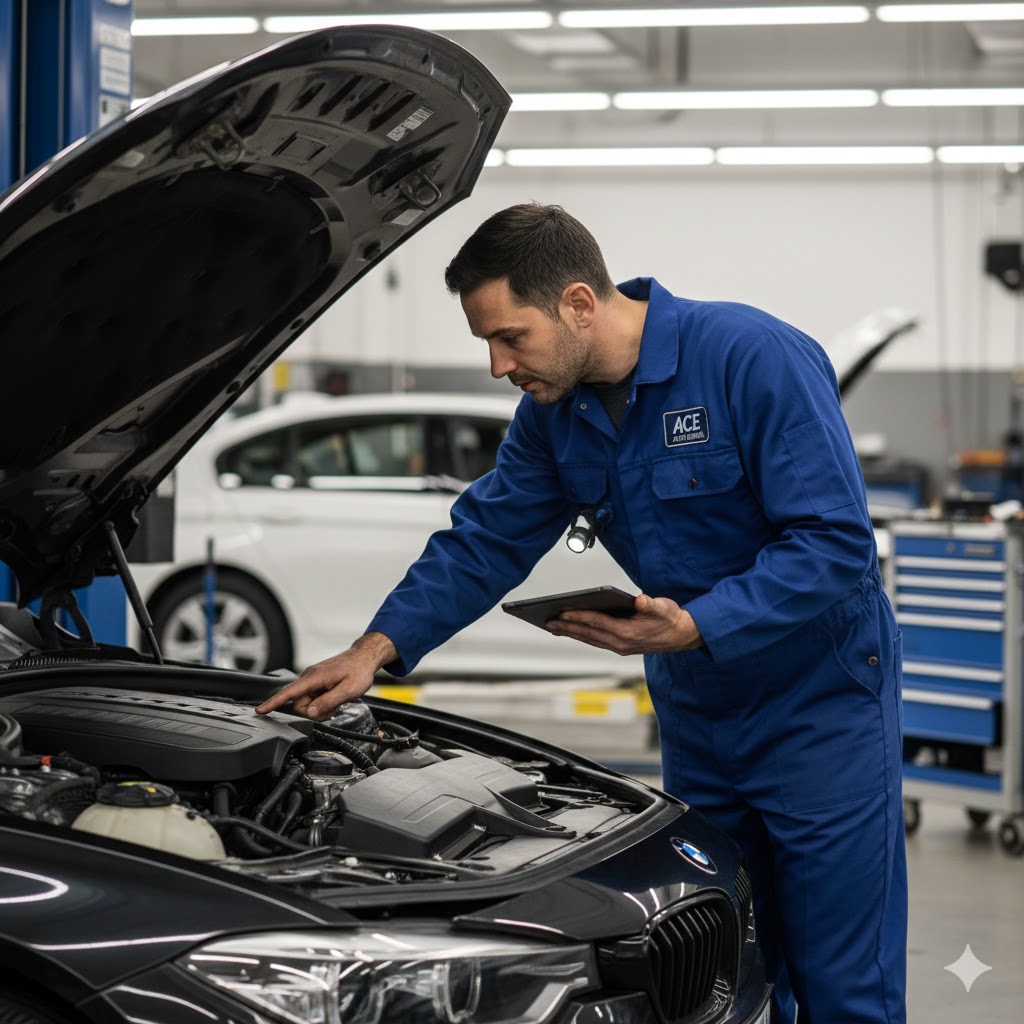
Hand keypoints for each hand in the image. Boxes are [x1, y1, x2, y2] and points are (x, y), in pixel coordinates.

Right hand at [255, 632, 396, 721]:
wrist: (364, 658)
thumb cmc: (358, 671)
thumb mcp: (348, 690)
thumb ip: (328, 702)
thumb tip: (310, 713)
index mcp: (314, 677)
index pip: (288, 692)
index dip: (273, 702)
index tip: (260, 710)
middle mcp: (310, 677)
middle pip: (299, 704)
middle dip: (312, 712)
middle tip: (332, 710)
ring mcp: (313, 680)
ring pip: (307, 703)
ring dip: (320, 709)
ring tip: (337, 703)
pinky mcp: (317, 683)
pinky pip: (313, 699)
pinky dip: (322, 704)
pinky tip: (334, 701)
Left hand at [545, 593, 702, 655]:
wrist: (683, 636)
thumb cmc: (672, 618)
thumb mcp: (664, 608)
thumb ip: (652, 604)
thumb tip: (641, 600)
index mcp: (629, 633)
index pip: (598, 623)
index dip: (579, 617)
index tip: (562, 612)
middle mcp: (621, 643)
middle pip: (588, 634)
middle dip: (567, 628)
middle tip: (548, 622)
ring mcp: (620, 647)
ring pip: (590, 639)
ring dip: (571, 633)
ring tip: (553, 627)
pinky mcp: (620, 646)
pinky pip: (595, 641)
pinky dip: (582, 635)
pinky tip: (572, 630)